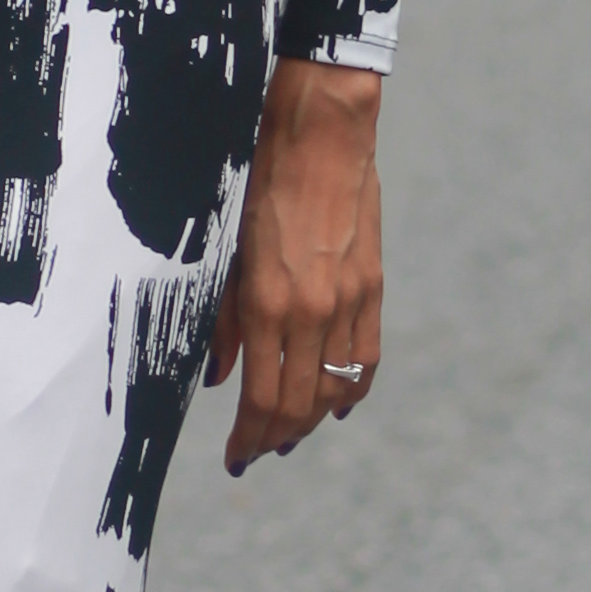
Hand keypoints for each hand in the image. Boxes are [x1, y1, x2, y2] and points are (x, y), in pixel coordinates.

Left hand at [209, 59, 383, 472]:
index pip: (263, 400)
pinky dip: (352, 390)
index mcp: (267, 304)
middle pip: (300, 405)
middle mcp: (312, 311)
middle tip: (258, 452)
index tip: (235, 457)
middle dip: (277, 438)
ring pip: (336, 389)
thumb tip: (218, 378)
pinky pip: (366, 358)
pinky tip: (337, 405)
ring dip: (313, 420)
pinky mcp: (372, 286)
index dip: (249, 438)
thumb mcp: (225, 251)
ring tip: (291, 434)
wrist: (319, 133)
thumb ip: (221, 320)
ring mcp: (349, 302)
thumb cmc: (257, 183)